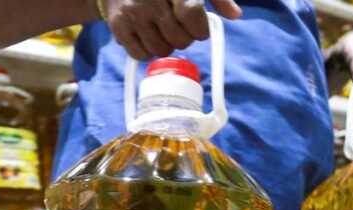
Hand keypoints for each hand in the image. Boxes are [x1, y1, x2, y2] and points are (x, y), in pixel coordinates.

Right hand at [100, 0, 241, 60]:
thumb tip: (235, 15)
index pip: (192, 15)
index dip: (199, 28)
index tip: (198, 28)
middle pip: (179, 39)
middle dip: (183, 38)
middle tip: (176, 27)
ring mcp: (133, 13)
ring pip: (160, 50)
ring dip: (165, 45)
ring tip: (160, 30)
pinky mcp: (118, 25)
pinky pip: (140, 54)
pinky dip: (146, 51)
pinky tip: (146, 35)